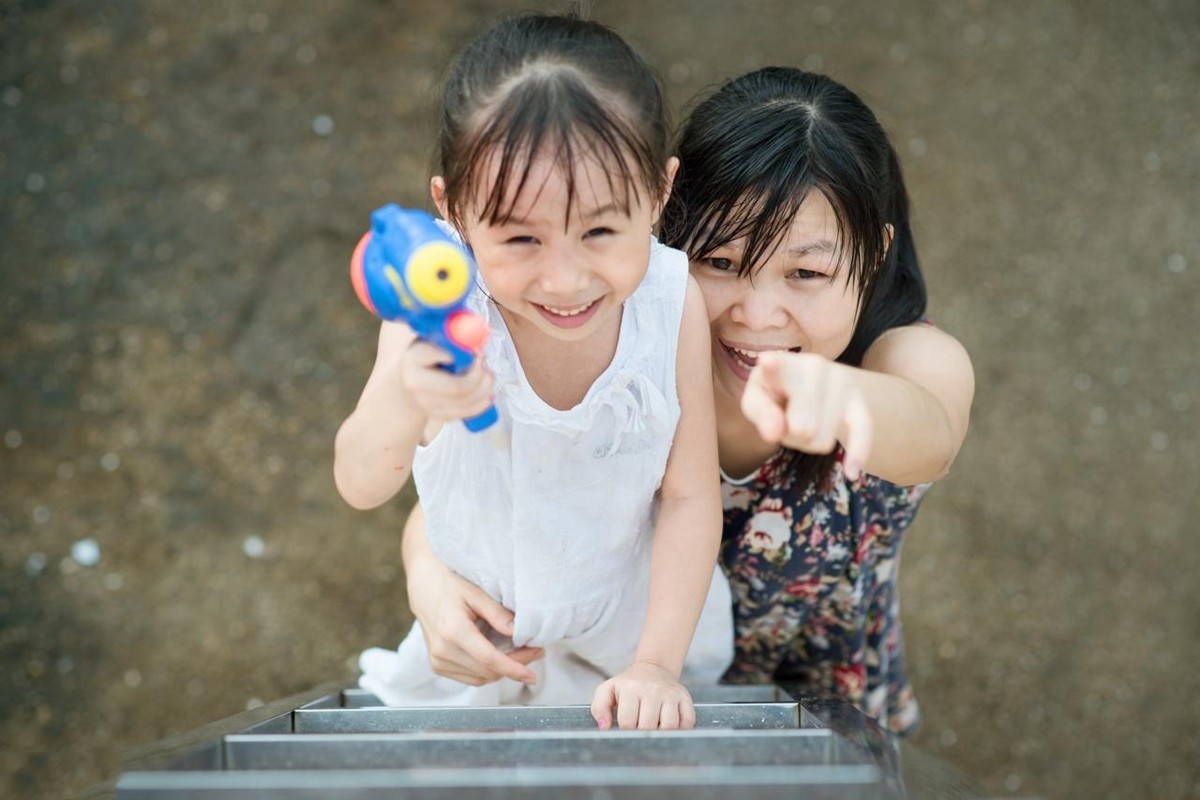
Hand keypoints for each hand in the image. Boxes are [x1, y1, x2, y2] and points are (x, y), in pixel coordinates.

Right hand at [398, 340, 493, 424]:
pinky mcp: (438, 415)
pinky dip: (481, 403)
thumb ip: (450, 339)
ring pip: (465, 400)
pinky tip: (488, 394)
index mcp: (413, 359)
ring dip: (484, 388)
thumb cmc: (422, 359)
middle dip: (479, 376)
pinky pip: (465, 412)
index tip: (479, 350)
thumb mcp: (430, 342)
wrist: (404, 387)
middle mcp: (415, 385)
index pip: (443, 356)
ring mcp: (425, 404)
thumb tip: (476, 340)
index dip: (466, 354)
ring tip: (488, 377)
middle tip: (487, 367)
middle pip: (457, 386)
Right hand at [407, 554, 542, 685]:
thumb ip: (497, 614)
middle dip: (514, 666)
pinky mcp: (437, 665)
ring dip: (502, 671)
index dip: (514, 669)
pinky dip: (488, 671)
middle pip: (487, 671)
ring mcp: (438, 660)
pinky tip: (500, 656)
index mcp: (453, 631)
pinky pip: (470, 676)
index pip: (489, 660)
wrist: (424, 584)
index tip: (532, 675)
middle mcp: (443, 651)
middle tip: (535, 651)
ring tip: (521, 653)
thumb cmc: (451, 583)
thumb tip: (518, 633)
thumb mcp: (476, 592)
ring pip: (480, 678)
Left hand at [590, 661, 695, 729]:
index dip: (626, 731)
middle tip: (641, 731)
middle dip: (643, 734)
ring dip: (662, 734)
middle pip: (648, 726)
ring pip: (669, 726)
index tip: (627, 729)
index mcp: (631, 688)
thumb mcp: (608, 689)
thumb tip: (604, 727)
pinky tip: (671, 726)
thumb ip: (599, 708)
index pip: (628, 722)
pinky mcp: (685, 697)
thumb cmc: (628, 685)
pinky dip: (681, 729)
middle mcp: (652, 689)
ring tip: (655, 730)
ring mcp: (671, 693)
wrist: (653, 669)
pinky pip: (687, 721)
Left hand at [740, 351, 872, 479]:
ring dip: (808, 443)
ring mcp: (839, 380)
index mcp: (779, 364)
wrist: (805, 383)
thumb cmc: (774, 394)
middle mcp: (812, 366)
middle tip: (786, 420)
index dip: (771, 366)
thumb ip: (761, 415)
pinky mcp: (858, 399)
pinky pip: (863, 429)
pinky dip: (858, 452)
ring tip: (803, 421)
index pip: (774, 366)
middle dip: (790, 436)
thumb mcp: (756, 402)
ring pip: (822, 439)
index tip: (767, 362)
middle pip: (800, 428)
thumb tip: (777, 432)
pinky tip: (851, 473)